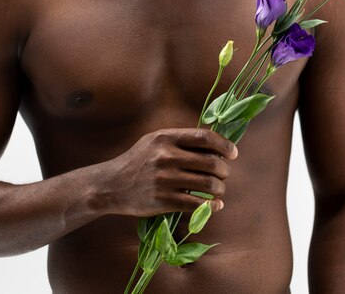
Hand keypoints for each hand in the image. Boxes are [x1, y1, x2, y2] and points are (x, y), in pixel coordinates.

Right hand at [104, 128, 237, 216]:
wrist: (111, 185)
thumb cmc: (138, 160)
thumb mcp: (155, 141)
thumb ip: (181, 139)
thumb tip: (214, 143)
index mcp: (166, 137)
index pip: (204, 137)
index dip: (224, 145)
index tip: (233, 153)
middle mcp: (167, 156)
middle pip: (211, 162)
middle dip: (224, 170)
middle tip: (224, 174)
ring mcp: (165, 179)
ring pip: (208, 184)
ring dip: (220, 189)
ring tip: (219, 190)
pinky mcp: (163, 200)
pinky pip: (197, 204)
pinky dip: (211, 206)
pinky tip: (215, 206)